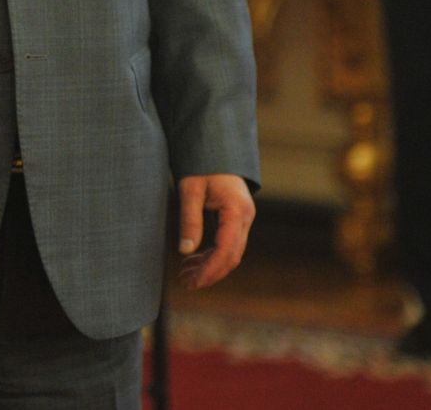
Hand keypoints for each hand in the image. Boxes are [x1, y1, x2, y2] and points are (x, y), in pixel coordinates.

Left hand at [175, 173, 253, 289]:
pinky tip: (192, 261)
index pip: (226, 250)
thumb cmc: (201, 164)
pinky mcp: (236, 219)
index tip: (193, 282)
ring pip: (230, 253)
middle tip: (186, 283)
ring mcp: (243, 219)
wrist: (215, 147)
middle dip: (209, 273)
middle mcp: (245, 217)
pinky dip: (211, 255)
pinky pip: (227, 244)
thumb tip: (185, 251)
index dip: (210, 270)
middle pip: (231, 256)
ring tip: (185, 275)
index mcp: (237, 211)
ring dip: (209, 266)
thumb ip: (190, 219)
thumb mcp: (190, 189)